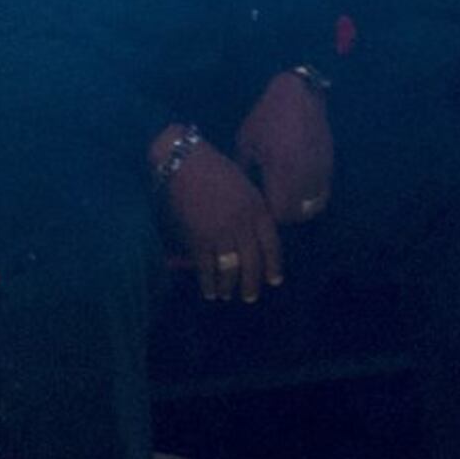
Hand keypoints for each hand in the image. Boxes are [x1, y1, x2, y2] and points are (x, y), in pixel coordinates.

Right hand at [162, 142, 282, 304]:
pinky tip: (209, 291)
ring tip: (227, 295)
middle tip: (249, 297)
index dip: (273, 266)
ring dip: (229, 286)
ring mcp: (220, 233)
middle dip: (251, 283)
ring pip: (230, 269)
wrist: (185, 162)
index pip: (271, 245)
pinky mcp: (198, 238)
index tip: (274, 281)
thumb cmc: (215, 169)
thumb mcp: (244, 187)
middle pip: (252, 262)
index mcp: (257, 209)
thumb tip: (253, 237)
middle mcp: (242, 224)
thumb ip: (252, 211)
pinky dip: (207, 282)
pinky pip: (206, 267)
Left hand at [235, 70, 334, 228]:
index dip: (274, 215)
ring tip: (287, 195)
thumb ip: (245, 170)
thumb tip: (245, 192)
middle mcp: (306, 173)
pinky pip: (324, 188)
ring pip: (316, 202)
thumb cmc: (265, 117)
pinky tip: (299, 181)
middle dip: (289, 213)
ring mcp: (321, 168)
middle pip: (303, 212)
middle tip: (275, 204)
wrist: (297, 95)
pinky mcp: (330, 161)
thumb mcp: (246, 142)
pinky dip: (312, 192)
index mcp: (282, 170)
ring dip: (303, 204)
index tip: (265, 207)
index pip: (283, 212)